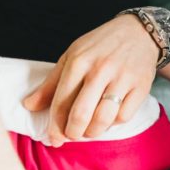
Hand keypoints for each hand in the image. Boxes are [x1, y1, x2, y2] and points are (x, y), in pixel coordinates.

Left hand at [22, 16, 158, 144]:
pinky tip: (109, 118)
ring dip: (93, 132)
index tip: (54, 138)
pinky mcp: (141, 86)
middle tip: (71, 136)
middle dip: (72, 133)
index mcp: (79, 61)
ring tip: (89, 131)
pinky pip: (123, 116)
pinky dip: (113, 123)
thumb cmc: (101, 46)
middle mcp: (100, 69)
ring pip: (103, 119)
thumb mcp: (72, 56)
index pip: (62, 101)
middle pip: (81, 113)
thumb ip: (51, 83)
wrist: (139, 32)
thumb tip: (29, 105)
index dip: (55, 125)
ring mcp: (122, 78)